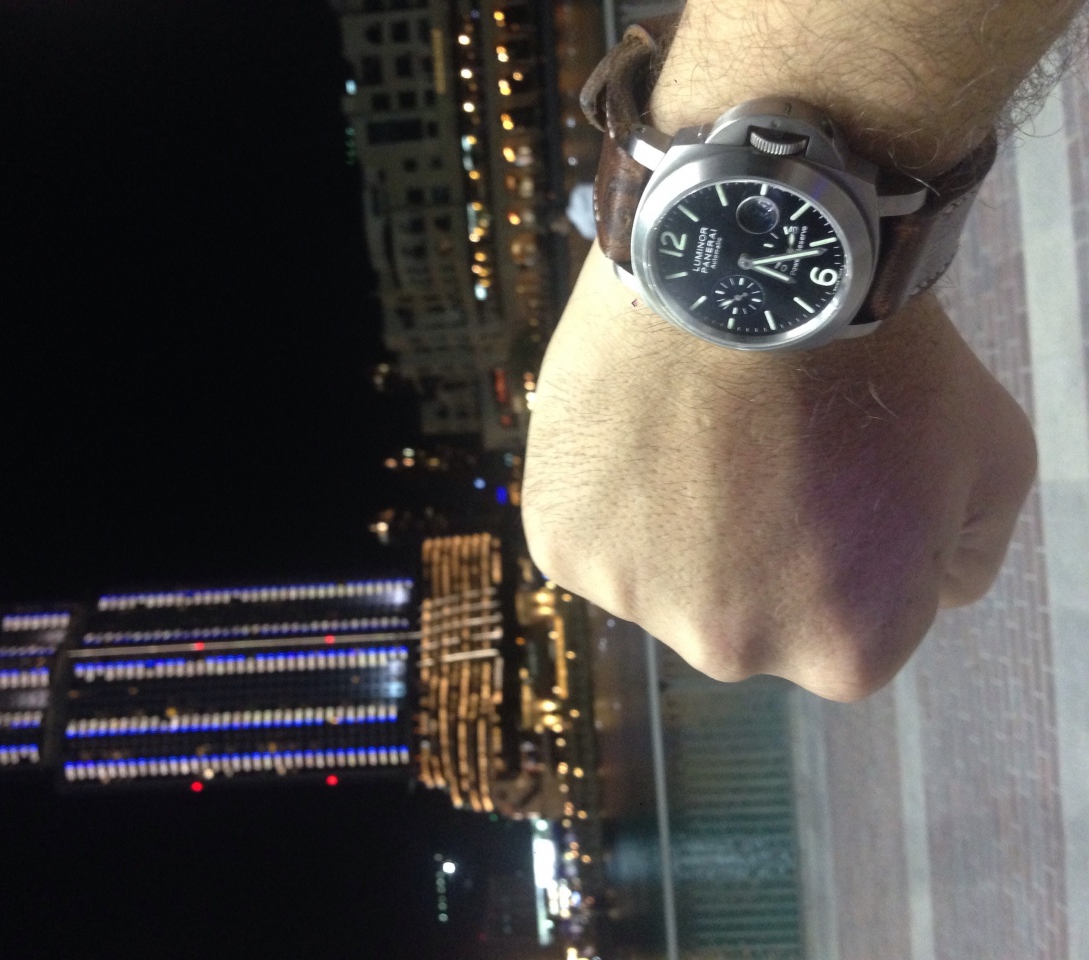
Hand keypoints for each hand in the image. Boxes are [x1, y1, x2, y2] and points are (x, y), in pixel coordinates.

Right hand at [522, 249, 1035, 700]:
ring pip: (663, 577)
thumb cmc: (884, 358)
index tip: (837, 477)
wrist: (757, 260)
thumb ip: (968, 553)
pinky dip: (609, 495)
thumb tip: (927, 589)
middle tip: (758, 453)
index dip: (850, 546)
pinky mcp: (560, 544)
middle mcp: (732, 653)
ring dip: (677, 527)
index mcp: (845, 654)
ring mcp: (636, 600)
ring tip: (693, 432)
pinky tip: (638, 430)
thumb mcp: (992, 460)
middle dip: (756, 551)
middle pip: (746, 613)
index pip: (848, 623)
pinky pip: (592, 536)